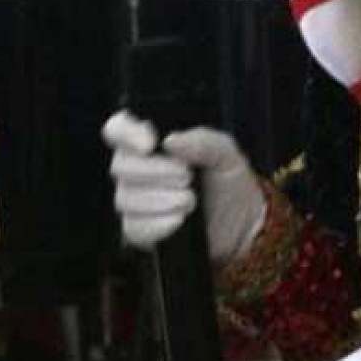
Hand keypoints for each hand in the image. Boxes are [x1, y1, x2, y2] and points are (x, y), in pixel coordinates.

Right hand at [102, 111, 266, 261]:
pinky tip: (181, 220)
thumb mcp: (226, 155)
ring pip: (125, 198)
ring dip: (161, 199)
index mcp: (152, 143)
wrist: (242, 227)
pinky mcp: (139, 231)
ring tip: (191, 200)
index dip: (126, 134)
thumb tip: (170, 140)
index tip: (149, 145)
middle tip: (188, 177)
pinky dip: (159, 224)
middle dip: (156, 171)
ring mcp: (134, 202)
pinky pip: (134, 227)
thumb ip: (203, 141)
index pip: (118, 129)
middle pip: (120, 165)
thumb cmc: (229, 184)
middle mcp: (136, 170)